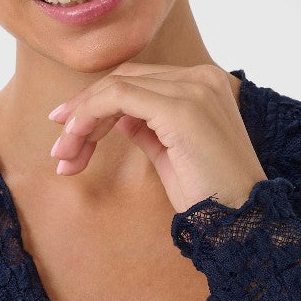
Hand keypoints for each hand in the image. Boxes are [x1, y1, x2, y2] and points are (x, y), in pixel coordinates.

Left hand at [46, 61, 266, 213]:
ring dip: (81, 119)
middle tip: (59, 148)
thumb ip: (147, 127)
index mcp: (204, 84)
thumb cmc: (209, 196)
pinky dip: (90, 116)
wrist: (240, 221)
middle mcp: (202, 78)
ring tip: (64, 155)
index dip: (97, 103)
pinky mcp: (180, 107)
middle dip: (84, 111)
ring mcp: (193, 89)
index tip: (68, 131)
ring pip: (116, 86)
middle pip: (125, 79)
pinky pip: (118, 98)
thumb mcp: (171, 154)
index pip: (139, 81)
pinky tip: (76, 141)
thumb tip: (116, 116)